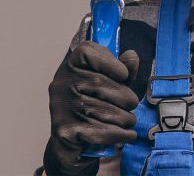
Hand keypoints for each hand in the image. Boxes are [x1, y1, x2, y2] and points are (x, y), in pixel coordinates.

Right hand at [43, 42, 139, 175]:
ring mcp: (61, 106)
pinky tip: (127, 134)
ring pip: (105, 109)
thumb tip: (132, 56)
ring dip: (125, 118)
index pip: (87, 51)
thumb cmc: (94, 105)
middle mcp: (62, 83)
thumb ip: (123, 70)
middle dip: (125, 97)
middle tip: (131, 105)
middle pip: (101, 83)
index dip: (110, 62)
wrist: (71, 141)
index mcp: (71, 66)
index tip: (123, 75)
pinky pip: (103, 131)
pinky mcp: (66, 130)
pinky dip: (121, 134)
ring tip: (128, 120)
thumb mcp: (110, 84)